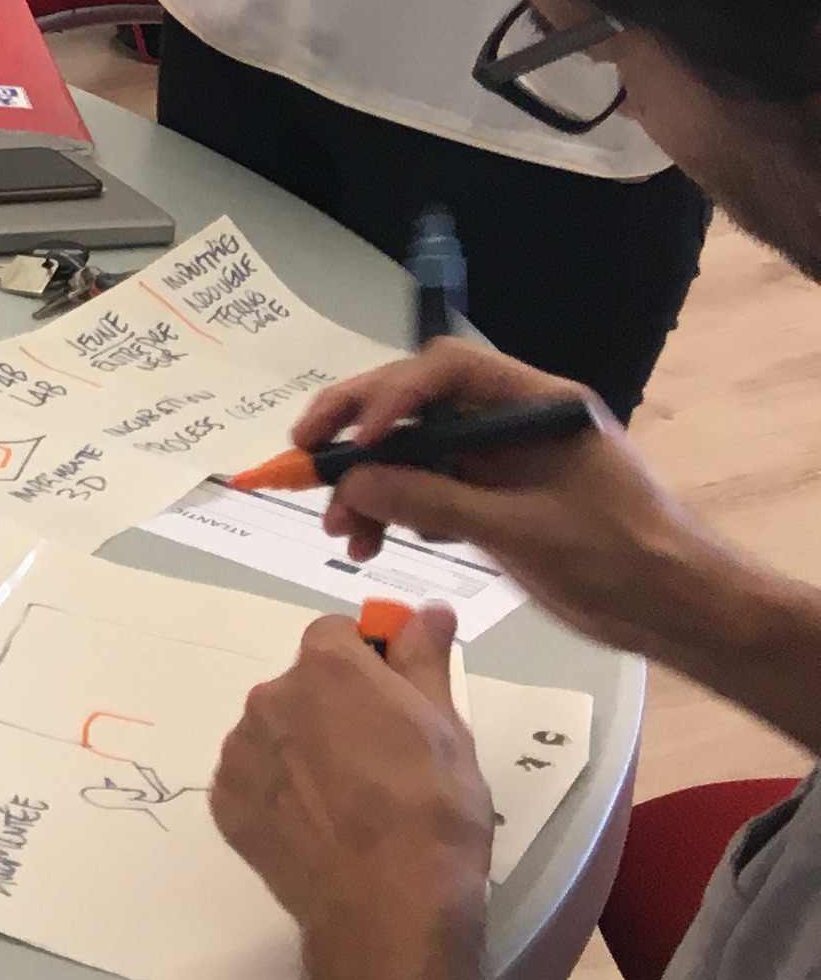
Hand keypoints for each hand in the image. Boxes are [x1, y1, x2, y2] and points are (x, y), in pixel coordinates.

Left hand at [214, 604, 493, 979]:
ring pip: (274, 731)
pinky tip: (318, 827)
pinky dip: (278, 792)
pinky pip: (252, 778)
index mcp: (326, 668)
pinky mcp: (223, 802)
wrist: (388, 906)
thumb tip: (428, 610)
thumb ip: (425, 659)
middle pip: (302, 684)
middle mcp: (269, 696)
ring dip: (303, 749)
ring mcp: (239, 751)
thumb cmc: (433, 810)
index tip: (395, 699)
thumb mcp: (447, 726)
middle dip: (335, 707)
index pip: (337, 635)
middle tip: (382, 759)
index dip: (368, 660)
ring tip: (351, 802)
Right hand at [302, 340, 727, 657]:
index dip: (394, 394)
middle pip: (417, 405)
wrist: (675, 610)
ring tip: (337, 528)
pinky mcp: (490, 502)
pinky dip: (389, 513)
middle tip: (302, 454)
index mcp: (535, 404)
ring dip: (366, 484)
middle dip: (356, 431)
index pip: (449, 370)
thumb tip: (353, 483)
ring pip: (411, 453)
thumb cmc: (619, 558)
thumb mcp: (523, 530)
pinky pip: (423, 492)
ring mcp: (498, 462)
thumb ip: (434, 501)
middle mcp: (510, 422)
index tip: (358, 439)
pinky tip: (368, 542)